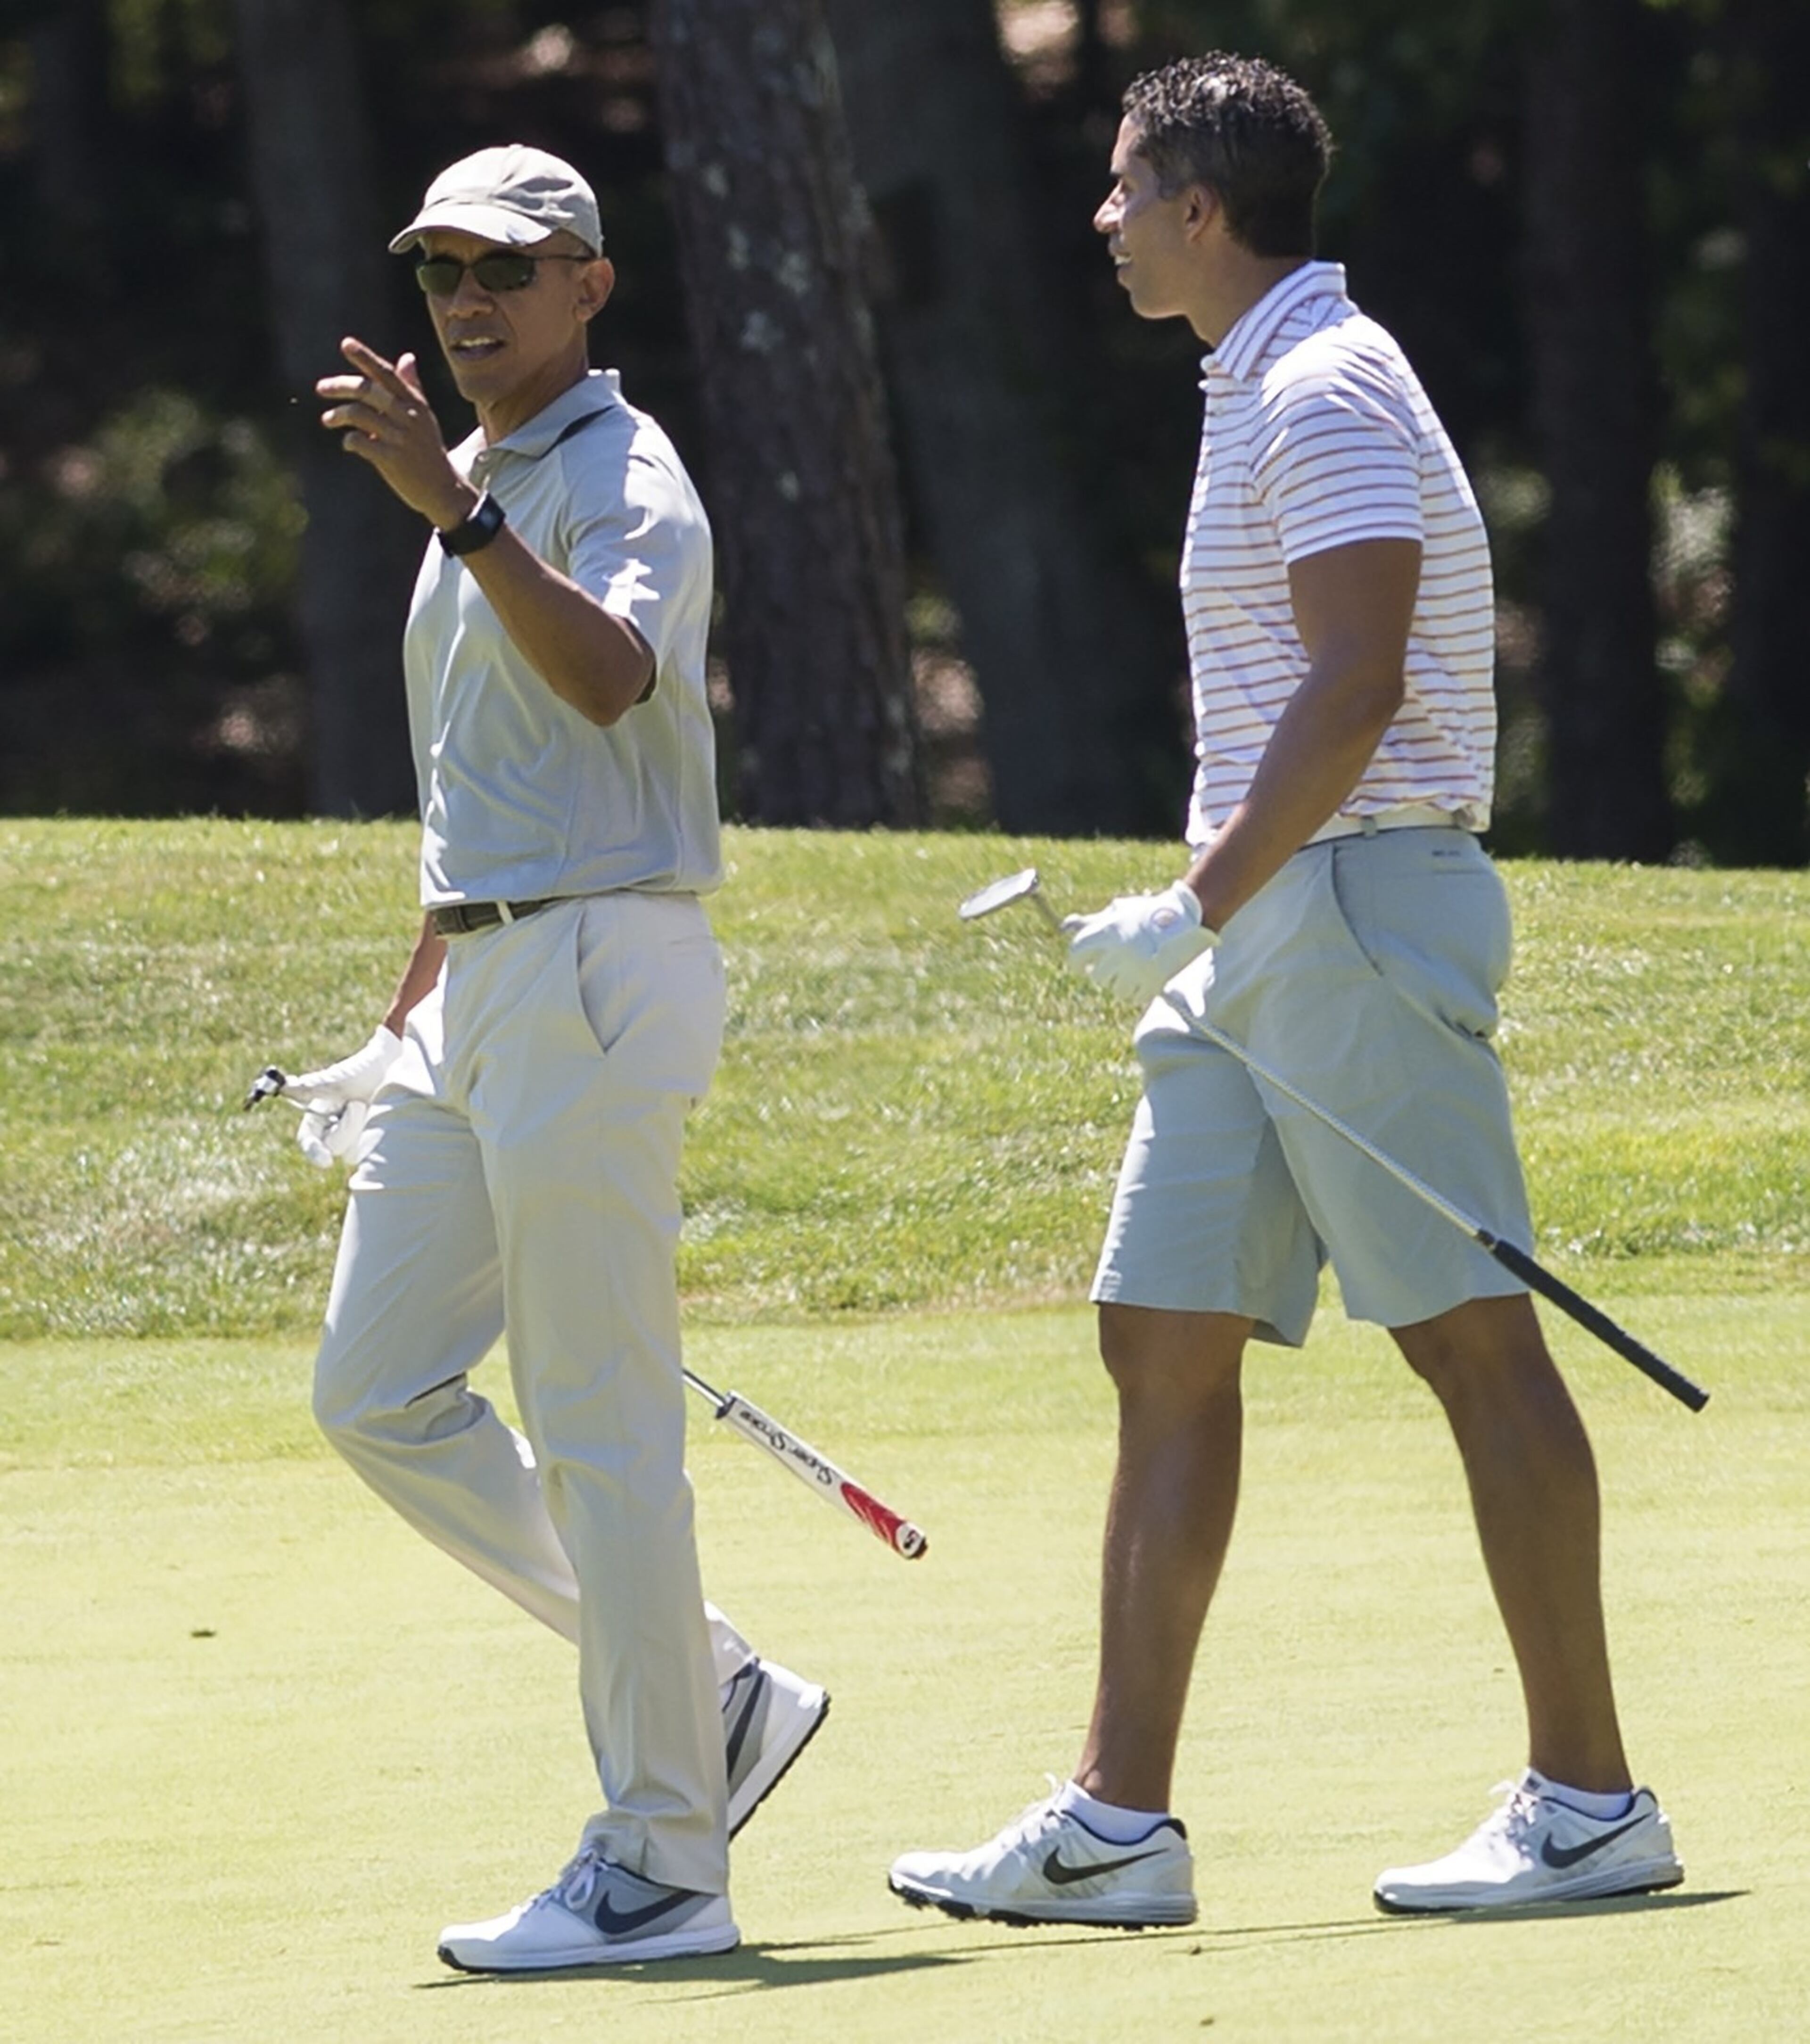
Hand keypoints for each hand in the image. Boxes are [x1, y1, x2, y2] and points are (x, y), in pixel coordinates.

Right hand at [285, 1025, 402, 1167]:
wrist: (394, 1068)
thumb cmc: (363, 1070)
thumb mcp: (335, 1080)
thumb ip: (310, 1087)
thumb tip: (285, 1085)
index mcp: (318, 1117)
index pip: (308, 1140)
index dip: (314, 1152)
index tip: (326, 1161)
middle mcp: (333, 1130)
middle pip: (334, 1148)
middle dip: (347, 1128)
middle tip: (358, 1104)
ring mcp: (354, 1138)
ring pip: (353, 1152)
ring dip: (362, 1128)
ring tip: (371, 1106)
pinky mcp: (372, 1142)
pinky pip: (371, 1152)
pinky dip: (376, 1135)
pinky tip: (381, 1117)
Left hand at [315, 339, 470, 526]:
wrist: (443, 489)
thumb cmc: (428, 450)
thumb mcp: (424, 416)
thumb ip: (412, 387)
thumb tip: (407, 357)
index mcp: (415, 403)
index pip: (387, 374)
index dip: (365, 357)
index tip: (345, 344)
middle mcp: (408, 417)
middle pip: (368, 390)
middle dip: (340, 386)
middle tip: (320, 388)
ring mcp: (400, 438)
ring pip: (359, 414)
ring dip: (337, 415)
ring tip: (327, 420)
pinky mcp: (392, 460)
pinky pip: (360, 442)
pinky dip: (349, 440)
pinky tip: (348, 443)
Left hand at [1062, 882, 1218, 1001]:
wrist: (1187, 920)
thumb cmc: (1147, 914)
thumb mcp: (1118, 912)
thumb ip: (1090, 922)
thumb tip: (1063, 926)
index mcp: (1109, 930)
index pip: (1077, 952)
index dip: (1075, 962)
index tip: (1079, 966)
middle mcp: (1119, 951)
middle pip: (1096, 976)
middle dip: (1102, 973)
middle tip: (1112, 966)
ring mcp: (1136, 968)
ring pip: (1115, 989)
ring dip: (1120, 983)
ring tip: (1132, 969)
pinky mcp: (1152, 982)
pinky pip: (1134, 997)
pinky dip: (1136, 991)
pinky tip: (1143, 977)